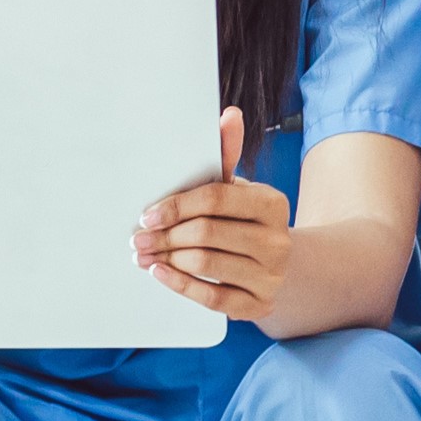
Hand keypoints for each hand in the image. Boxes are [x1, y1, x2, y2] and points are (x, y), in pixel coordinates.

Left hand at [135, 109, 297, 320]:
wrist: (281, 267)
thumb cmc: (247, 222)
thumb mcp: (240, 190)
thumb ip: (227, 156)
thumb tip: (228, 115)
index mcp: (272, 203)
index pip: (216, 198)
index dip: (176, 205)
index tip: (148, 214)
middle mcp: (277, 240)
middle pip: (207, 233)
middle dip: (165, 236)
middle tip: (138, 238)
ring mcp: (270, 276)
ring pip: (206, 264)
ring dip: (167, 259)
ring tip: (144, 255)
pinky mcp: (259, 306)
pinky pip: (213, 298)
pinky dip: (181, 286)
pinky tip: (160, 274)